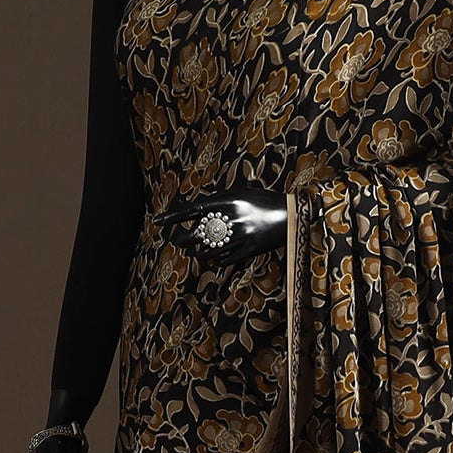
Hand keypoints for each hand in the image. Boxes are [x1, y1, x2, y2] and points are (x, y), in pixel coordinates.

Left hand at [171, 190, 286, 266]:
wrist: (293, 215)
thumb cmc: (269, 200)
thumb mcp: (248, 191)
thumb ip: (228, 195)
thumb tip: (210, 201)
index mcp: (228, 200)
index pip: (193, 210)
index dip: (173, 217)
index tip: (158, 222)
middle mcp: (231, 218)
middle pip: (197, 232)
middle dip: (183, 238)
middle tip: (176, 240)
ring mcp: (240, 235)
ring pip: (209, 248)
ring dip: (197, 252)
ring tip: (191, 252)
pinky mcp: (250, 249)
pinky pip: (226, 259)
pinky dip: (216, 260)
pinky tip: (210, 261)